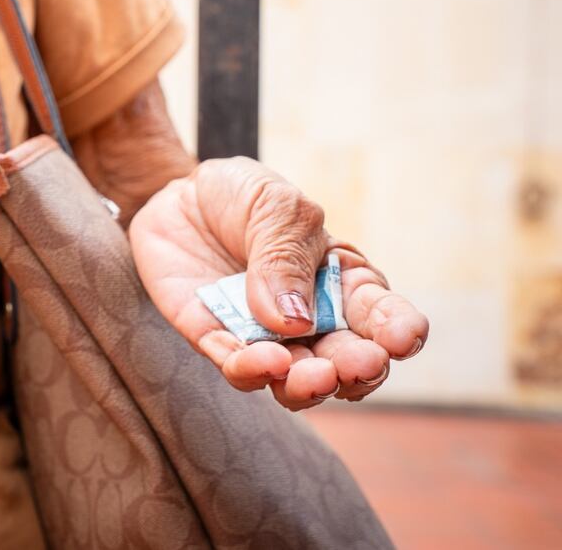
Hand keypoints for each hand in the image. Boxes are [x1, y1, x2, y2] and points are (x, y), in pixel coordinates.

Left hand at [128, 157, 428, 410]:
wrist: (177, 194)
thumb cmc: (241, 198)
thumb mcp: (274, 206)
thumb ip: (286, 257)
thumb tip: (296, 320)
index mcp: (341, 280)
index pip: (380, 313)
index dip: (399, 330)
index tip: (402, 340)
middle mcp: (310, 319)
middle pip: (344, 359)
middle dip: (356, 369)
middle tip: (357, 365)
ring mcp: (263, 335)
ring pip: (294, 379)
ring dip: (308, 386)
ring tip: (311, 377)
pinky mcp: (215, 339)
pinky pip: (236, 367)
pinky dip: (251, 371)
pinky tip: (263, 363)